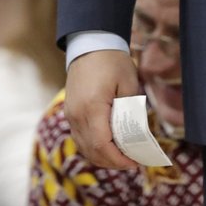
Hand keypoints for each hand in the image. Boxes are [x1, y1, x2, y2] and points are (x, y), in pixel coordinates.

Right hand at [64, 49, 140, 168]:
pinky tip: (107, 145)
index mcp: (93, 107)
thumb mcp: (128, 82)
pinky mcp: (70, 111)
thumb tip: (135, 133)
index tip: (134, 162)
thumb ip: (131, 109)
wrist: (90, 43)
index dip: (118, 159)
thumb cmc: (112, 60)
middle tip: (130, 162)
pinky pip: (79, 137)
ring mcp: (71, 114)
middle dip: (111, 162)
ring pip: (84, 147)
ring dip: (101, 156)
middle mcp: (77, 115)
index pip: (102, 145)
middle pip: (92, 151)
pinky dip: (92, 146)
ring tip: (121, 157)